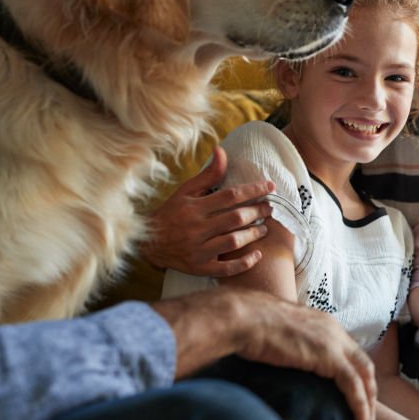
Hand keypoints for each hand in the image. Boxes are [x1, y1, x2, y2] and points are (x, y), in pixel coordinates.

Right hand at [142, 146, 274, 276]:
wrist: (148, 243)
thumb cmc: (172, 213)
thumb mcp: (186, 191)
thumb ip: (208, 174)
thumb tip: (222, 150)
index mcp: (195, 207)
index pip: (230, 196)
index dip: (253, 190)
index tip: (270, 186)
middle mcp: (196, 228)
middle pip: (234, 218)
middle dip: (257, 212)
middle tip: (270, 208)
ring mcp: (198, 250)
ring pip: (232, 242)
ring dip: (253, 234)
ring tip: (264, 229)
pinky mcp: (199, 267)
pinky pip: (226, 269)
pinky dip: (244, 264)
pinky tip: (257, 255)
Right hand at [152, 286, 376, 419]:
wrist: (243, 318)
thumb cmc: (246, 326)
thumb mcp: (274, 334)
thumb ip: (285, 346)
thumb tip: (277, 361)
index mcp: (322, 323)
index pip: (348, 351)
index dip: (354, 374)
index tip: (353, 395)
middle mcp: (333, 330)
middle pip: (362, 364)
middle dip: (368, 390)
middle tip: (365, 414)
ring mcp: (333, 342)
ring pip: (363, 377)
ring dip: (367, 403)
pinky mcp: (329, 358)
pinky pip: (354, 386)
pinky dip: (360, 406)